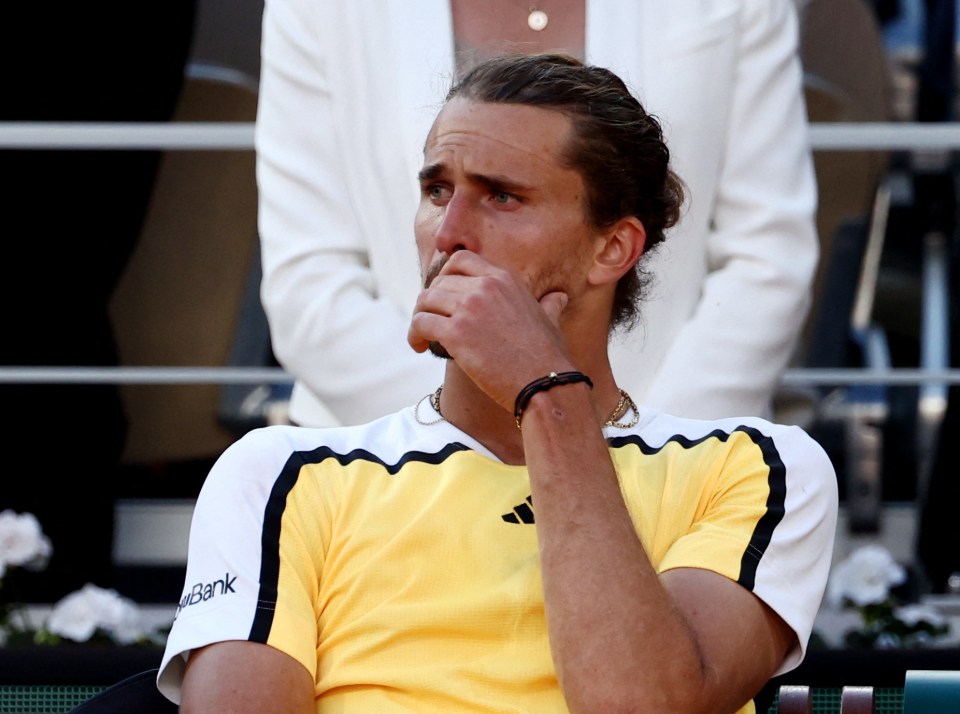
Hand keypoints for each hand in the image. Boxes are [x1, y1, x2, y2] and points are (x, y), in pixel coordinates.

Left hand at [408, 250, 572, 411]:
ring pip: (425, 301)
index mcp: (504, 279)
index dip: (445, 276)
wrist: (544, 383)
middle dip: (430, 302)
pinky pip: (420, 323)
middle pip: (439, 282)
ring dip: (419, 317)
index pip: (461, 260)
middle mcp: (485, 287)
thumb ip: (549, 304)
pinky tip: (419, 346)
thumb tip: (558, 297)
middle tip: (430, 321)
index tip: (442, 295)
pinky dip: (414, 334)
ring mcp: (469, 308)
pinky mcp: (456, 333)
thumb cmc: (548, 357)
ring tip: (422, 336)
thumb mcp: (550, 320)